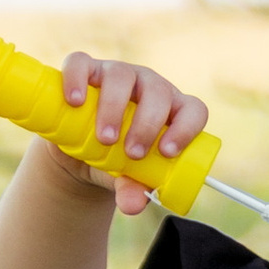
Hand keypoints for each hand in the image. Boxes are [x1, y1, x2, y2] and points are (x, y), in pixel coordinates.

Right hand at [53, 52, 207, 217]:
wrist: (79, 151)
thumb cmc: (116, 161)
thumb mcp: (126, 179)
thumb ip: (133, 190)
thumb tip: (133, 205)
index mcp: (172, 111)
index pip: (193, 110)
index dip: (186, 129)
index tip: (166, 152)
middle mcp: (149, 87)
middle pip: (158, 92)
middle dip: (147, 124)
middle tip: (132, 153)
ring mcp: (118, 74)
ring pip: (122, 76)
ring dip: (114, 108)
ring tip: (105, 139)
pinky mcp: (86, 70)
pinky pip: (80, 63)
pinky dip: (77, 79)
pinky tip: (75, 101)